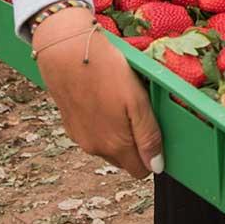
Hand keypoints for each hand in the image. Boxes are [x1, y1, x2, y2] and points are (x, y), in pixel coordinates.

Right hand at [32, 6, 163, 178]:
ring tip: (123, 100)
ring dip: (119, 131)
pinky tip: (105, 97)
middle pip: (125, 159)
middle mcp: (95, 148)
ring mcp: (80, 137)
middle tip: (141, 110)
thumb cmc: (107, 72)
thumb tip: (156, 166)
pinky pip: (94, 132)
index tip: (157, 131)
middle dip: (136, 143)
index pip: (140, 170)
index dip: (152, 155)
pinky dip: (103, 121)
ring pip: (109, 145)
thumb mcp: (138, 102)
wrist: (67, 53)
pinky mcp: (70, 124)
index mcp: (115, 145)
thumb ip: (148, 136)